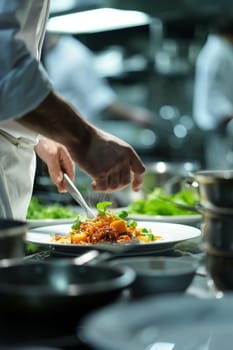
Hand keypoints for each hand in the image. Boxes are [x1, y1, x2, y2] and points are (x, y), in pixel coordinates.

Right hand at [19, 92, 144, 192]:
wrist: (81, 135)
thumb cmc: (93, 140)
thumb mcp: (114, 145)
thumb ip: (121, 158)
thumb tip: (122, 174)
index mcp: (128, 152)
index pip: (140, 170)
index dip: (138, 181)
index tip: (135, 188)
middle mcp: (123, 159)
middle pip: (125, 182)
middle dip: (116, 186)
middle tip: (106, 184)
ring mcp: (112, 166)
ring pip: (114, 187)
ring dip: (106, 188)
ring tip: (97, 182)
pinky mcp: (101, 172)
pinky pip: (103, 188)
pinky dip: (98, 189)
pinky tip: (93, 184)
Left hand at [35, 137, 74, 192]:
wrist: (38, 135)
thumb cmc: (46, 143)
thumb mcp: (50, 156)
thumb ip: (55, 169)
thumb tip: (59, 182)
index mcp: (68, 159)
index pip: (71, 175)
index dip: (69, 184)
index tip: (64, 190)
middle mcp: (67, 160)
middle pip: (68, 174)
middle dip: (65, 183)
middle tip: (60, 190)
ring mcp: (62, 160)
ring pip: (64, 173)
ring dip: (61, 180)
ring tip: (58, 186)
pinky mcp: (57, 160)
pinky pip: (60, 170)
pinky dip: (58, 175)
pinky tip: (56, 178)